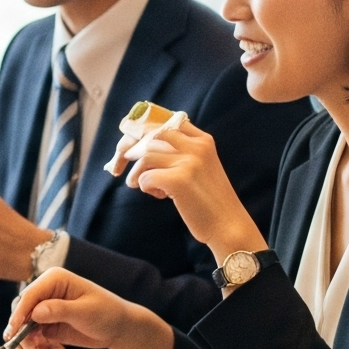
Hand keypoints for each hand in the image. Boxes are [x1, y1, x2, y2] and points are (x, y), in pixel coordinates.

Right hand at [7, 268, 173, 348]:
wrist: (119, 328)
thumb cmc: (108, 313)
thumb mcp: (85, 312)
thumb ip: (60, 311)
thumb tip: (35, 312)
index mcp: (54, 280)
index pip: (29, 296)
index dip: (19, 315)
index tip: (14, 333)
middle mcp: (46, 293)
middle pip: (22, 314)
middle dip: (24, 335)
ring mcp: (45, 310)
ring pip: (25, 329)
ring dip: (31, 346)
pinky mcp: (47, 325)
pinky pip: (34, 339)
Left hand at [113, 115, 260, 257]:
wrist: (228, 225)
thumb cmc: (210, 200)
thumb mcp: (202, 167)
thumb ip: (181, 153)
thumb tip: (141, 147)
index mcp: (202, 140)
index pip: (165, 123)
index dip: (142, 131)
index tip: (129, 144)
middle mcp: (196, 146)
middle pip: (151, 135)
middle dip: (129, 149)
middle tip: (119, 165)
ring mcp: (189, 162)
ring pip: (145, 156)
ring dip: (136, 173)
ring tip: (138, 185)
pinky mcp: (179, 180)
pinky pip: (145, 178)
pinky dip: (144, 187)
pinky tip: (159, 196)